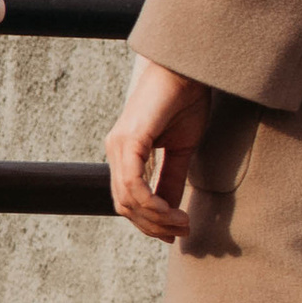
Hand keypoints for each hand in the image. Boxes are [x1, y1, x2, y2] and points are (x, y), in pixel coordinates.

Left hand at [105, 60, 213, 241]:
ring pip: (127, 199)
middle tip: (182, 232)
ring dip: (156, 219)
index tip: (177, 233)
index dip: (149, 222)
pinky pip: (133, 184)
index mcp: (124, 153)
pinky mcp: (129, 140)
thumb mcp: (181, 149)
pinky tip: (172, 210)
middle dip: (153, 226)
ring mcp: (118, 146)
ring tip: (183, 223)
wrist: (186, 69)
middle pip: (124, 205)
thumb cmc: (185, 102)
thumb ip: (172, 179)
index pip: (127, 200)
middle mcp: (115, 151)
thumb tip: (173, 210)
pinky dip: (152, 203)